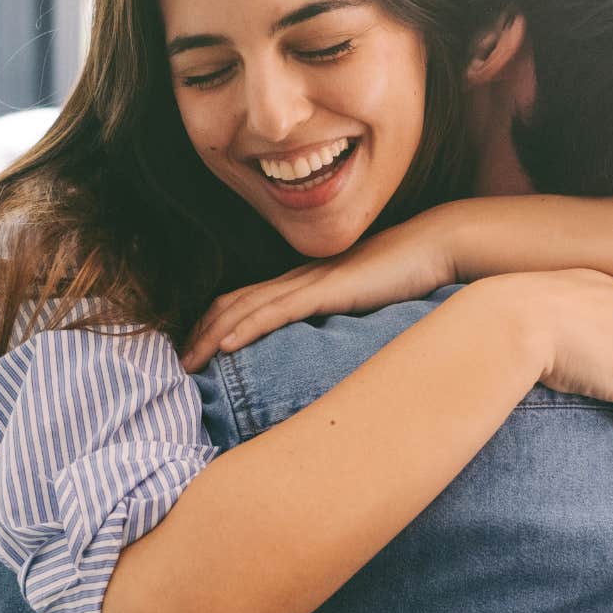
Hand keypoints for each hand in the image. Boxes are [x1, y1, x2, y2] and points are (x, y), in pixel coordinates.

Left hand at [181, 213, 457, 371]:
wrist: (435, 246)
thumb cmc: (407, 275)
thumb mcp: (367, 302)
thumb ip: (344, 319)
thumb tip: (330, 351)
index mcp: (306, 282)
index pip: (247, 301)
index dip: (216, 325)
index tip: (198, 353)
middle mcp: (299, 279)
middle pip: (234, 304)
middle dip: (200, 334)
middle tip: (177, 365)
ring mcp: (311, 282)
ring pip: (246, 308)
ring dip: (212, 335)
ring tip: (188, 362)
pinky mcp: (327, 290)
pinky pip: (277, 310)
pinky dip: (247, 327)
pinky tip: (226, 345)